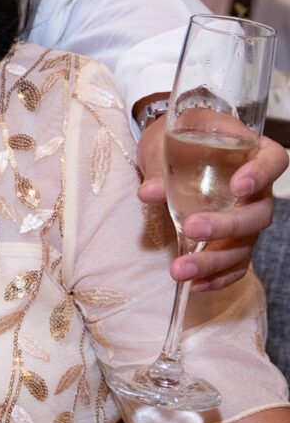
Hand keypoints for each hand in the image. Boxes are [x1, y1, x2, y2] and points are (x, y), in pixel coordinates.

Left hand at [137, 117, 283, 289]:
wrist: (169, 150)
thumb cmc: (176, 137)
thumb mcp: (168, 138)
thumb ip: (162, 164)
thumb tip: (149, 192)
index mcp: (253, 152)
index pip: (274, 161)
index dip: (261, 175)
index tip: (238, 186)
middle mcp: (258, 190)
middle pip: (259, 213)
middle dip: (227, 226)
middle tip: (191, 228)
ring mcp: (247, 218)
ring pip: (244, 245)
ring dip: (214, 261)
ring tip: (180, 270)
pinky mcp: (232, 241)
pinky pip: (234, 264)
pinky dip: (217, 277)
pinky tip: (194, 285)